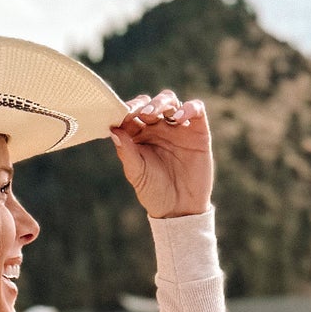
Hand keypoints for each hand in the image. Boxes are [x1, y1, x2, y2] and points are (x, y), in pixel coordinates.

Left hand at [110, 90, 213, 218]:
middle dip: (142, 105)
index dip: (125, 110)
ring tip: (153, 114)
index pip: (131, 113)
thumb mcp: (137, 173)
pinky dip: (188, 108)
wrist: (180, 210)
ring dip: (160, 102)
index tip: (119, 114)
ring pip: (170, 101)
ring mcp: (178, 127)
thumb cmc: (155, 192)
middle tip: (138, 113)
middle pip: (150, 103)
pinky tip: (178, 118)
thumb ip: (126, 151)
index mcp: (140, 134)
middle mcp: (158, 127)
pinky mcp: (198, 131)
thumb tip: (113, 130)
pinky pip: (196, 109)